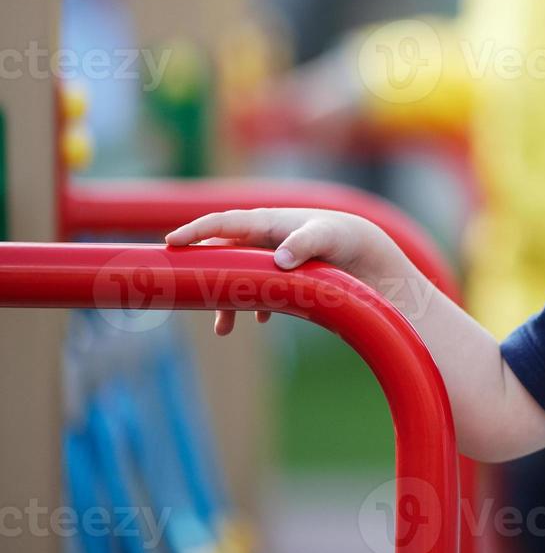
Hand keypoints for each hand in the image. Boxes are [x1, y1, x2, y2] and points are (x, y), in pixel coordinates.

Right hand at [165, 208, 405, 335]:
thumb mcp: (326, 236)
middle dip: (204, 275)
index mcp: (267, 222)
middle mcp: (263, 238)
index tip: (171, 242)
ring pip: (237, 279)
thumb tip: (278, 261)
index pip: (223, 224)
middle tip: (185, 295)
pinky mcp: (281, 276)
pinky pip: (257, 291)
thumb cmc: (343, 236)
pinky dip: (253, 306)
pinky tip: (260, 320)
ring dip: (228, 302)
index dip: (196, 232)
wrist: (365, 250)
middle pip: (223, 256)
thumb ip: (303, 243)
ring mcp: (269, 257)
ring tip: (224, 329)